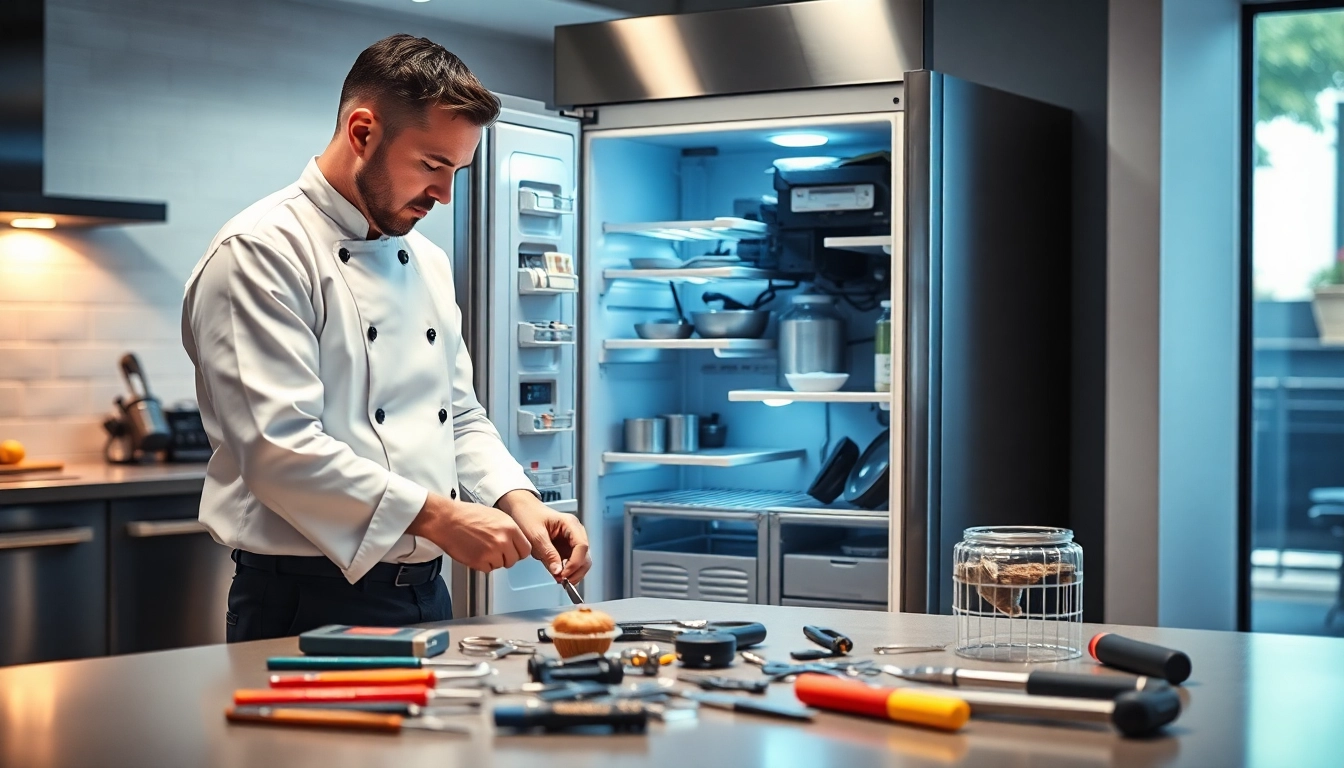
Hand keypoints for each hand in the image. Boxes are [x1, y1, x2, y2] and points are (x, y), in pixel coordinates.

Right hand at [406, 493, 529, 571]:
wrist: (447, 520)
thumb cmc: (467, 515)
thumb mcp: (496, 515)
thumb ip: (509, 529)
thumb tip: (517, 540)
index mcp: (510, 527)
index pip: (526, 549)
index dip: (519, 551)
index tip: (515, 551)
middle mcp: (503, 540)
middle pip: (514, 560)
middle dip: (506, 557)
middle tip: (496, 551)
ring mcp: (491, 552)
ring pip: (501, 565)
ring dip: (494, 560)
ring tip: (482, 548)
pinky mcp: (479, 561)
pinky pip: (488, 569)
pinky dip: (483, 564)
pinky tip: (476, 552)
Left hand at [496, 490, 591, 583]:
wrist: (522, 509)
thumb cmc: (529, 515)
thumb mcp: (536, 535)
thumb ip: (548, 554)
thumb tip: (558, 572)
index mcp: (570, 524)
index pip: (582, 546)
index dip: (575, 563)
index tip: (564, 574)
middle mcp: (575, 532)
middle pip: (585, 556)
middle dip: (576, 571)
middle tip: (563, 581)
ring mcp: (572, 541)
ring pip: (581, 561)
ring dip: (573, 573)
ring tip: (560, 579)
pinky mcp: (566, 548)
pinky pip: (572, 562)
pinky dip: (567, 571)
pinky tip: (558, 575)